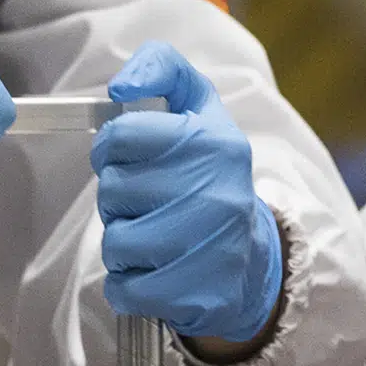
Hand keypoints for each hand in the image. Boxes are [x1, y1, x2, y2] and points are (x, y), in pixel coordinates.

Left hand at [94, 44, 284, 346]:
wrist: (253, 260)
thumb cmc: (211, 177)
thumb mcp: (199, 110)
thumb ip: (163, 70)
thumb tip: (122, 85)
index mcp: (213, 141)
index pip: (121, 135)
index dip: (112, 148)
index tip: (126, 157)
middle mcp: (215, 192)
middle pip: (112, 189)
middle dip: (118, 198)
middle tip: (146, 202)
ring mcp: (208, 246)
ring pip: (115, 241)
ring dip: (121, 243)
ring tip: (151, 237)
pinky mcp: (196, 295)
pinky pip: (123, 288)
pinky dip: (127, 283)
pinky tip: (154, 272)